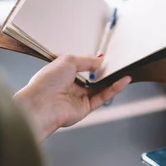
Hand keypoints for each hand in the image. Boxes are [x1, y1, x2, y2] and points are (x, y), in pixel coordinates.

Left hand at [14, 54, 131, 139]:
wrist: (41, 105)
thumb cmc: (46, 83)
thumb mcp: (68, 60)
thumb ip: (87, 60)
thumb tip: (100, 60)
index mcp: (63, 73)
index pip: (82, 66)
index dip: (93, 62)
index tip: (105, 57)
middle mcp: (71, 86)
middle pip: (93, 78)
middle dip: (105, 71)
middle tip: (117, 64)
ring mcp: (79, 98)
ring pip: (100, 88)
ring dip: (113, 80)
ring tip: (124, 71)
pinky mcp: (86, 108)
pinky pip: (103, 97)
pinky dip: (114, 89)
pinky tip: (123, 81)